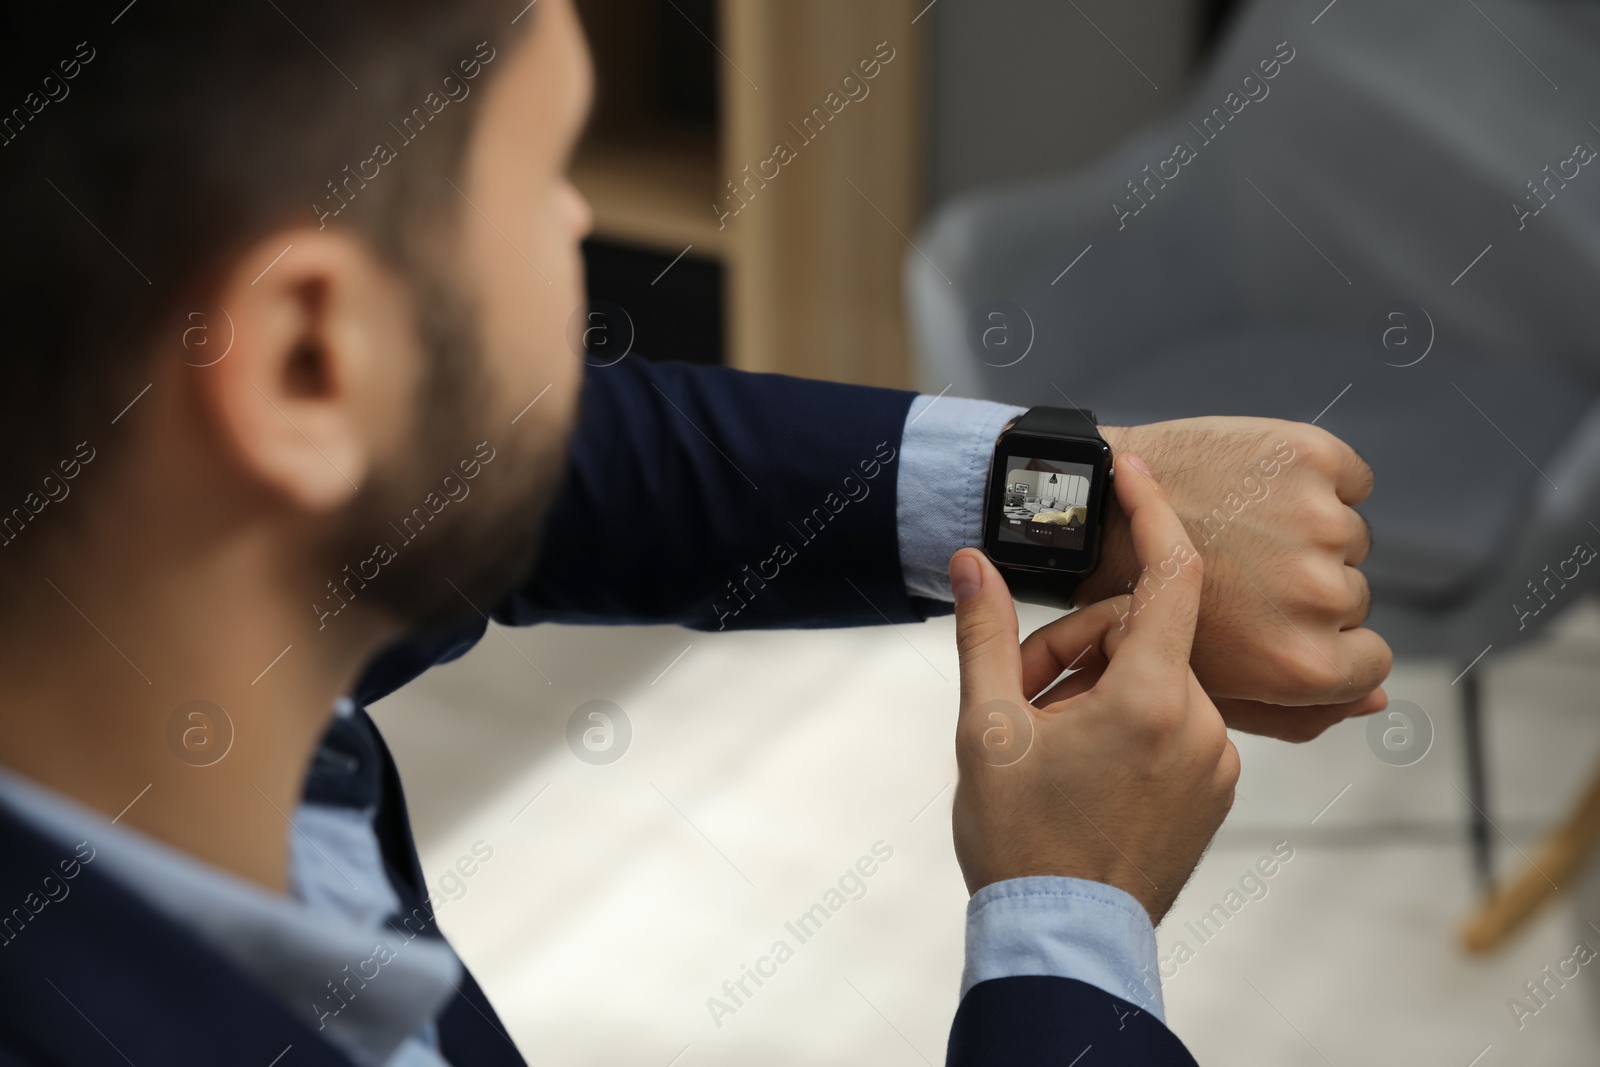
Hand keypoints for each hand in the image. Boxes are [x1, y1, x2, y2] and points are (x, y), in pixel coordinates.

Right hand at [950, 455, 1237, 921]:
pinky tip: (1079, 762)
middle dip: (1075, 648)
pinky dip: (1126, 720)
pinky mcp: (1216, 790)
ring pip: (1154, 678)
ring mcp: (1216, 761)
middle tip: (1019, 693)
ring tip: (1043, 739)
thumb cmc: (1021, 840)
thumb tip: (971, 562)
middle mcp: (1201, 724)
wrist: (1063, 940)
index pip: (1170, 576)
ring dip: (1097, 686)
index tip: (1131, 472)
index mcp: (1151, 700)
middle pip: (1139, 635)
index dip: (1150, 513)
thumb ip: (985, 634)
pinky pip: (1173, 719)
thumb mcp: (987, 728)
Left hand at [1078, 418, 1391, 740]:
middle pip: (1354, 595)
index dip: (1325, 642)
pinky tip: (1254, 489)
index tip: (1281, 620)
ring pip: (1349, 536)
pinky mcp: (1310, 459)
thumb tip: (1375, 704)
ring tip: (1235, 531)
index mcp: (1300, 663)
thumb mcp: (1206, 690)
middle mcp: (1319, 596)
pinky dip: (1316, 479)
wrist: (1089, 515)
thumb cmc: (1136, 605)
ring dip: (1305, 532)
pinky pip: (1350, 478)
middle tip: (1236, 574)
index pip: (1371, 660)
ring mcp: (1317, 522)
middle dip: (1302, 587)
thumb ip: (1295, 712)